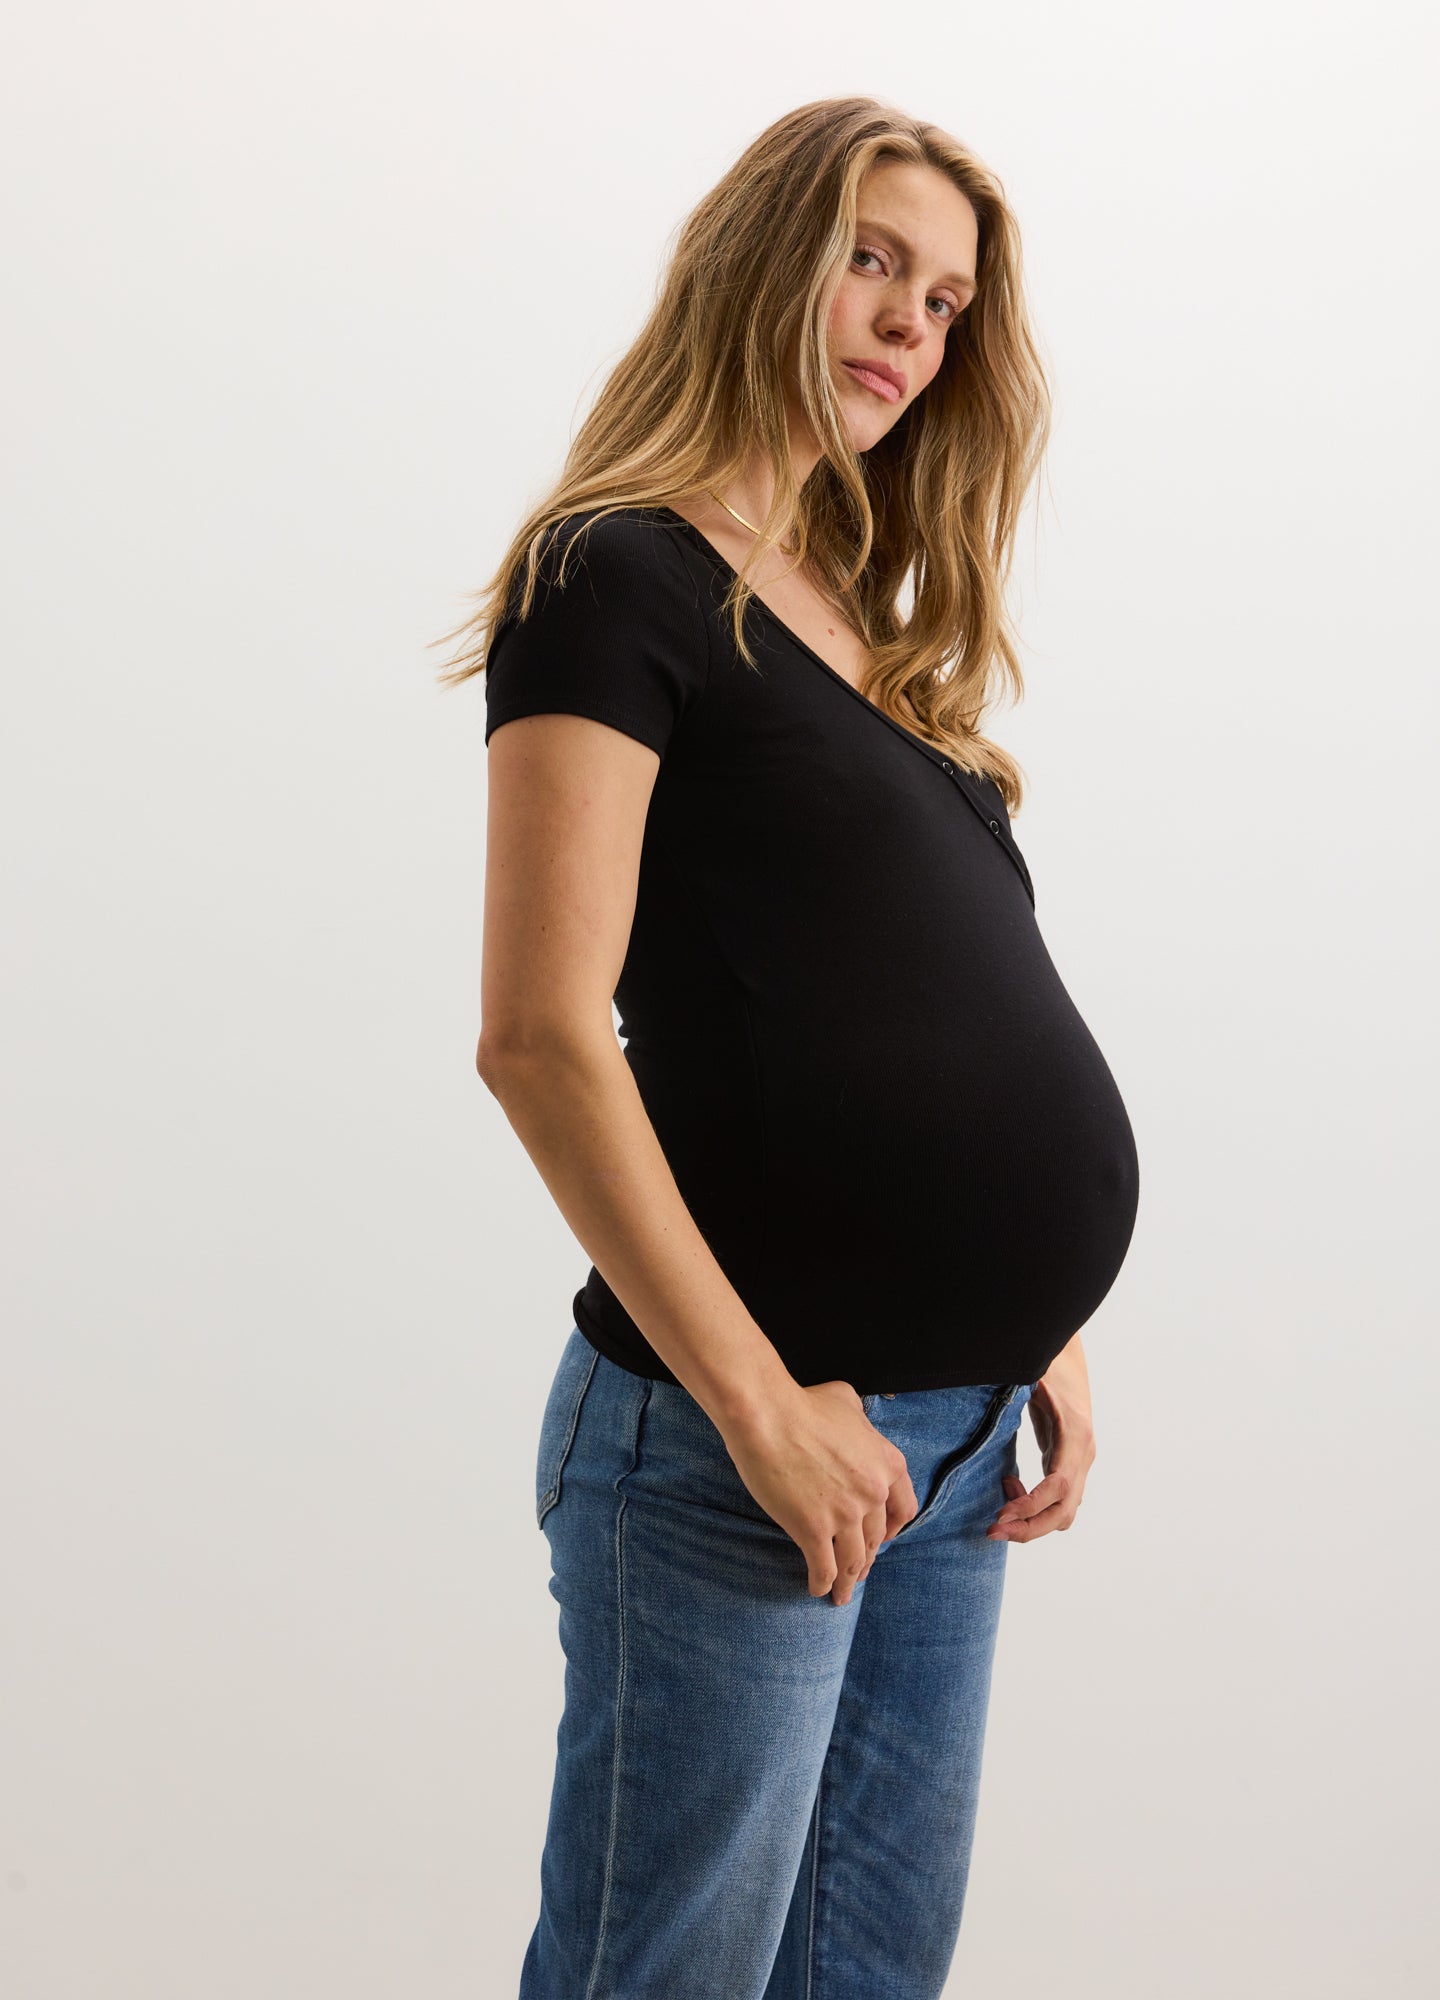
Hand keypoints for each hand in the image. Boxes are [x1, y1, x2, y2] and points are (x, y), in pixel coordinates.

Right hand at [719, 1380, 918, 1605]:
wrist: (767, 1415)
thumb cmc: (803, 1403)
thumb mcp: (848, 1401)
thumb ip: (860, 1422)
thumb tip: (855, 1424)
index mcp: (888, 1463)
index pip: (904, 1509)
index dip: (893, 1529)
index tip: (884, 1539)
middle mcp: (873, 1493)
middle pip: (875, 1538)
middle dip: (866, 1558)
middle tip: (856, 1570)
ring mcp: (845, 1515)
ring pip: (852, 1560)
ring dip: (847, 1581)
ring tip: (839, 1593)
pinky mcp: (813, 1530)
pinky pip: (823, 1567)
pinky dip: (821, 1582)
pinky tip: (816, 1588)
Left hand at [986, 1333, 1094, 1543]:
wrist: (1069, 1358)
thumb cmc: (1049, 1364)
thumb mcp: (1033, 1372)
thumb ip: (1016, 1386)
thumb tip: (988, 1386)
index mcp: (1075, 1435)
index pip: (1059, 1485)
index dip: (1031, 1504)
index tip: (1001, 1514)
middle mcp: (1083, 1454)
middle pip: (1065, 1511)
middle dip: (1029, 1528)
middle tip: (992, 1531)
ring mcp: (1081, 1463)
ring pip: (1064, 1513)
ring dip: (1031, 1524)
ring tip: (997, 1519)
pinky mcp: (1070, 1465)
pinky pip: (1058, 1501)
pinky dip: (1034, 1507)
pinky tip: (1009, 1485)